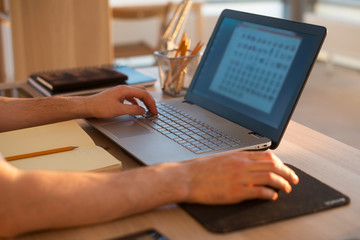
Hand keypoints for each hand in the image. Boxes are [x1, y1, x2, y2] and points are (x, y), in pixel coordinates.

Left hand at [85, 85, 157, 117]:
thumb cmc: (100, 107)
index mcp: (125, 90)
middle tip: (154, 110)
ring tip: (148, 109)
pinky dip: (137, 102)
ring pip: (137, 94)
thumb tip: (143, 111)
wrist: (88, 106)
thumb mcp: (119, 110)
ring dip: (144, 101)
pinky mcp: (117, 95)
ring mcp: (120, 91)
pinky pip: (131, 96)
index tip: (154, 111)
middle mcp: (124, 88)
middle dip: (150, 101)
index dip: (151, 103)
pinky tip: (136, 108)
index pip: (143, 94)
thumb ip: (133, 110)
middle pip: (142, 92)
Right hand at [183, 151, 298, 203]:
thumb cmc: (200, 169)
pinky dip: (269, 194)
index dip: (281, 163)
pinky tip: (271, 196)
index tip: (285, 169)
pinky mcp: (235, 191)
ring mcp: (239, 177)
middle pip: (273, 166)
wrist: (186, 178)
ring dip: (282, 183)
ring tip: (286, 188)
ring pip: (270, 177)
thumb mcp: (221, 158)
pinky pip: (259, 191)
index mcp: (238, 156)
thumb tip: (250, 164)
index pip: (267, 156)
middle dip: (287, 173)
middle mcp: (241, 164)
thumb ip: (237, 160)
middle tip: (293, 180)